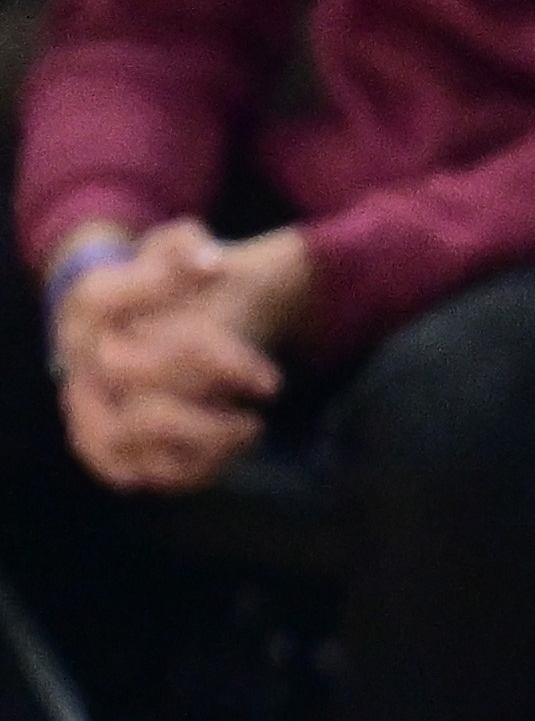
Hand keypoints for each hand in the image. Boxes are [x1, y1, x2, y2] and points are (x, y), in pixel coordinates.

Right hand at [53, 222, 283, 493]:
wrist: (126, 344)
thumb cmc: (159, 300)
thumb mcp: (166, 259)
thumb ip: (183, 247)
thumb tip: (210, 259)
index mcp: (87, 310)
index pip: (105, 293)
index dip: (159, 282)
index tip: (223, 273)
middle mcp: (80, 363)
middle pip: (129, 366)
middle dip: (206, 368)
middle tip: (269, 379)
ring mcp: (91, 413)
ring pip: (139, 428)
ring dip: (208, 432)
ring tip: (251, 425)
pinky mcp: (113, 459)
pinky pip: (154, 473)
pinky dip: (203, 466)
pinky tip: (234, 447)